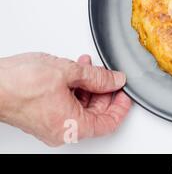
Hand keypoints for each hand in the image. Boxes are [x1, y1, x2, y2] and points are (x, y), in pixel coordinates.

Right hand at [0, 53, 131, 145]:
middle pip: (96, 114)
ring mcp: (51, 125)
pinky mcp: (42, 116)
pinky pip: (67, 104)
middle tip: (109, 75)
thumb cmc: (20, 83)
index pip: (109, 123)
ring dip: (88, 85)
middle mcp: (62, 130)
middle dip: (104, 90)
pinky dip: (74, 88)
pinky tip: (75, 71)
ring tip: (89, 67)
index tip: (125, 92)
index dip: (121, 106)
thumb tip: (115, 80)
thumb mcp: (69, 72)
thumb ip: (98, 77)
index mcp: (73, 126)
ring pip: (81, 106)